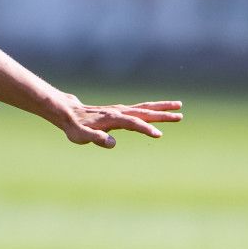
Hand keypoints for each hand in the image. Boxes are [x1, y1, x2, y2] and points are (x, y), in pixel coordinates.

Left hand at [57, 97, 183, 147]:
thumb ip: (95, 138)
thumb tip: (111, 142)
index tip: (158, 134)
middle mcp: (118, 112)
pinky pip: (139, 108)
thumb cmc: (74, 127)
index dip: (145, 129)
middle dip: (162, 115)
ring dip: (161, 107)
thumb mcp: (80, 135)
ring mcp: (120, 110)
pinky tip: (159, 109)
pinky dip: (151, 108)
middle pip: (144, 113)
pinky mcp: (119, 111)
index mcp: (112, 119)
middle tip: (180, 116)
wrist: (67, 113)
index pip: (133, 123)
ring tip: (179, 106)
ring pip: (144, 108)